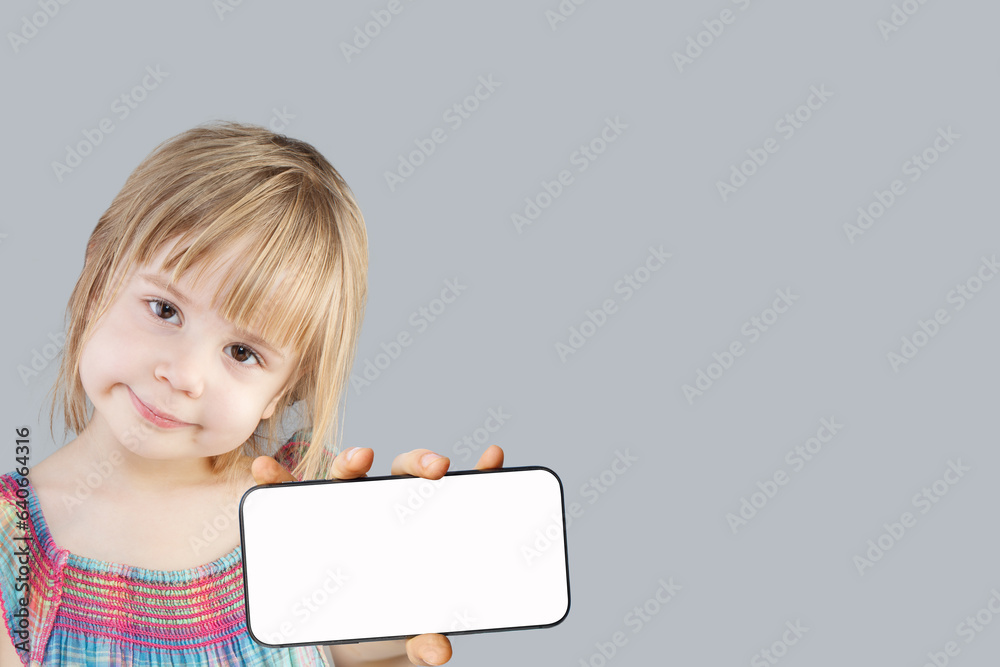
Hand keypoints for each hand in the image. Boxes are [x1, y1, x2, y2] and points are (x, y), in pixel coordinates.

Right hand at [250, 443, 504, 666]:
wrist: (337, 637)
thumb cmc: (382, 622)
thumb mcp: (404, 634)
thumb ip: (422, 641)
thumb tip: (439, 649)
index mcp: (420, 528)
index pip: (455, 495)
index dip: (477, 473)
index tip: (495, 457)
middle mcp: (384, 509)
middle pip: (405, 473)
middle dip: (421, 462)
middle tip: (438, 469)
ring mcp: (343, 511)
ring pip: (349, 473)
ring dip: (353, 460)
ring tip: (361, 459)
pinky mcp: (303, 520)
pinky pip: (286, 492)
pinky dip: (274, 478)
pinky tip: (264, 469)